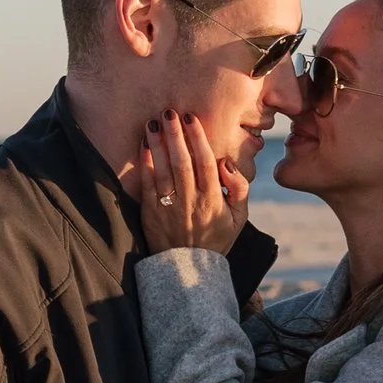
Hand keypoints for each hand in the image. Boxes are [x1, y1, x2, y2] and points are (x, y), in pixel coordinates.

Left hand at [138, 110, 249, 256]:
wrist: (189, 269)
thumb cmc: (216, 238)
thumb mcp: (239, 218)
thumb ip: (239, 188)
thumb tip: (226, 163)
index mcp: (213, 200)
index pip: (205, 162)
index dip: (198, 138)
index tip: (191, 118)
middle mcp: (190, 202)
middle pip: (182, 162)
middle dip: (175, 135)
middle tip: (169, 113)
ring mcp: (169, 207)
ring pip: (163, 170)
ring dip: (157, 144)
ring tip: (153, 123)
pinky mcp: (151, 213)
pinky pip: (148, 184)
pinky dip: (145, 163)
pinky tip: (143, 145)